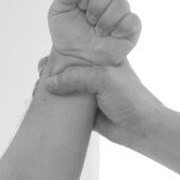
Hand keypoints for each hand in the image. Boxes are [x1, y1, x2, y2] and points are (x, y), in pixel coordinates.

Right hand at [42, 58, 161, 144]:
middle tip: (39, 78)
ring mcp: (89, 92)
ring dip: (49, 90)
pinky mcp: (86, 111)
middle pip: (65, 69)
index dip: (58, 55)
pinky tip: (42, 105)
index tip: (45, 63)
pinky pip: (65, 106)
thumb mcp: (103, 78)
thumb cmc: (130, 98)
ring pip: (63, 88)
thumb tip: (49, 83)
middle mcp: (94, 74)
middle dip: (50, 72)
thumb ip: (75, 77)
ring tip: (37, 92)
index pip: (75, 52)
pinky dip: (54, 106)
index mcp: (101, 59)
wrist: (142, 127)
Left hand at [47, 0, 140, 72]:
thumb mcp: (57, 15)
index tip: (78, 6)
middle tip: (89, 21)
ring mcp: (119, 13)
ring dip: (106, 20)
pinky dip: (121, 28)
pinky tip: (112, 36)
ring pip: (121, 3)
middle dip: (95, 6)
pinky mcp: (131, 28)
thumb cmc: (67, 37)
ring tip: (98, 33)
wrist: (77, 60)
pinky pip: (133, 20)